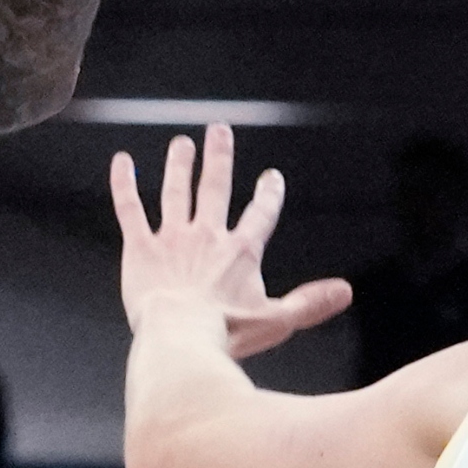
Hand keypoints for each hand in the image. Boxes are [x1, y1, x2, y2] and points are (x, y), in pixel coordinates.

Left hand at [111, 124, 350, 358]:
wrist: (180, 337)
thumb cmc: (226, 334)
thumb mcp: (277, 320)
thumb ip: (309, 303)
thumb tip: (345, 291)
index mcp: (240, 253)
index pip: (260, 215)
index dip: (268, 195)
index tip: (271, 177)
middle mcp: (207, 237)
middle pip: (215, 188)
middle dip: (219, 157)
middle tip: (219, 131)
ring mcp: (172, 239)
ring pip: (176, 191)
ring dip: (179, 164)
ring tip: (181, 143)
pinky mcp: (140, 248)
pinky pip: (130, 208)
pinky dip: (125, 183)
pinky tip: (122, 162)